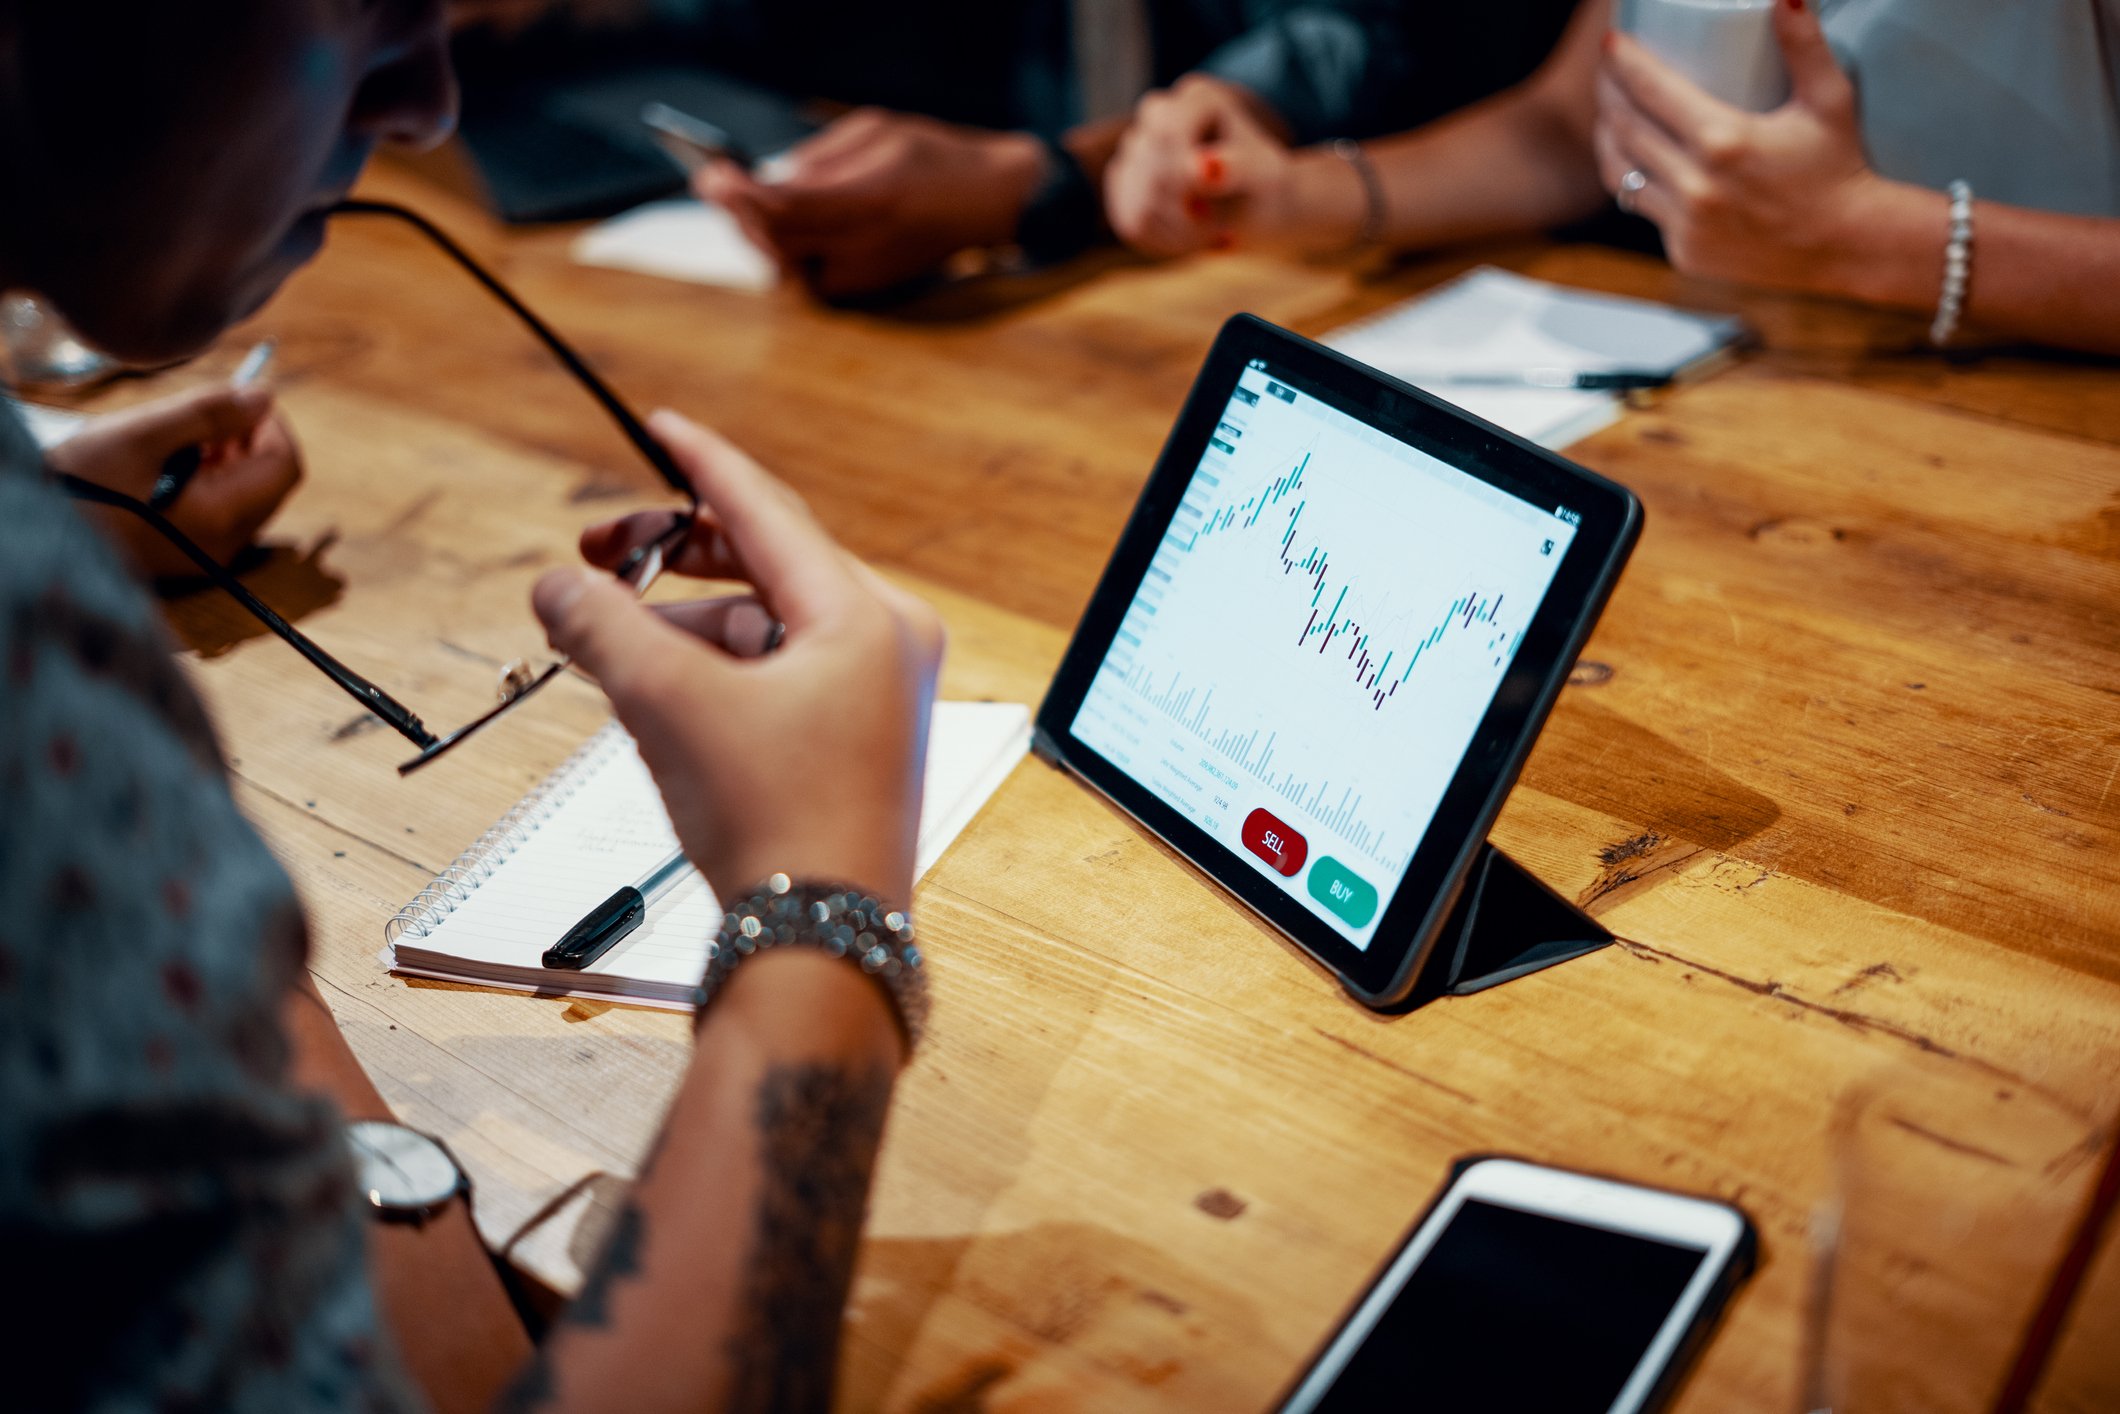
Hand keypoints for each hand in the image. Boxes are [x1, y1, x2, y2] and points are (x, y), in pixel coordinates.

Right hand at [48, 383, 301, 577]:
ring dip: (228, 460)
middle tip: (204, 416)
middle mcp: (226, 546)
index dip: (272, 425)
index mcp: (222, 516)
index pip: (285, 465)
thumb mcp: (141, 435)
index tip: (241, 398)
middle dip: (248, 440)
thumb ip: (208, 413)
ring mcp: (209, 557)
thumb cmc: (81, 484)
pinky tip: (170, 466)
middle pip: (270, 482)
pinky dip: (210, 482)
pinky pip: (222, 514)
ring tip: (179, 439)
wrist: (37, 538)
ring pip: (247, 497)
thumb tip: (265, 397)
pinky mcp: (189, 557)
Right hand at [532, 411, 943, 907]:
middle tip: (600, 553)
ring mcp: (878, 693)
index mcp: (864, 616)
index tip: (660, 428)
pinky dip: (717, 667)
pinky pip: (778, 670)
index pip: (767, 510)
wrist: (818, 942)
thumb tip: (558, 588)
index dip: (701, 466)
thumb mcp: (669, 706)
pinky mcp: (857, 736)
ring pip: (766, 622)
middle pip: (766, 561)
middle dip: (675, 557)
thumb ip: (605, 629)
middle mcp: (885, 642)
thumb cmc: (777, 826)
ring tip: (608, 634)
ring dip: (687, 621)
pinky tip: (655, 683)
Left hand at [699, 109, 1048, 298]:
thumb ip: (821, 159)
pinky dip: (781, 251)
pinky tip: (769, 227)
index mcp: (872, 199)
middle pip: (776, 240)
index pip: (785, 207)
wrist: (987, 203)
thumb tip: (771, 182)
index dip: (741, 194)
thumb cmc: (935, 158)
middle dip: (739, 213)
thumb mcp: (878, 132)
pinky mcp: (864, 290)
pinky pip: (804, 275)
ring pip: (784, 263)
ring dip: (755, 234)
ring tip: (736, 201)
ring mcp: (864, 274)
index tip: (713, 174)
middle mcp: (865, 245)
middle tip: (714, 183)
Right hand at [1104, 74, 1299, 257]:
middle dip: (1186, 211)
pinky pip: (1130, 221)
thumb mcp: (1265, 175)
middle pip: (1151, 169)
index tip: (1211, 209)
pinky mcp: (1124, 182)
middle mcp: (1160, 113)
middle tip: (1219, 228)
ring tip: (1210, 234)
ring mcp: (1137, 146)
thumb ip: (1238, 167)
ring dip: (1179, 232)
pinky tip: (1191, 238)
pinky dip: (1164, 241)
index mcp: (1198, 98)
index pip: (1167, 132)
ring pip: (1139, 201)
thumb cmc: (1265, 185)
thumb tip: (1205, 168)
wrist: (1258, 207)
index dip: (1182, 175)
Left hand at [1595, 1, 1887, 294]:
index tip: (1612, 42)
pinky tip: (1636, 160)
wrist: (1845, 245)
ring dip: (1608, 138)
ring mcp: (1685, 224)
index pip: (1650, 91)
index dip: (1622, 61)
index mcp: (1723, 142)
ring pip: (1621, 173)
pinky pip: (1644, 208)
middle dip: (1608, 93)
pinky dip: (1637, 180)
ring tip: (1610, 113)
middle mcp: (1695, 185)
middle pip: (1625, 129)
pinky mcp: (1683, 252)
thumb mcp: (1828, 100)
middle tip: (1607, 71)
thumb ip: (1805, 45)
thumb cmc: (1838, 166)